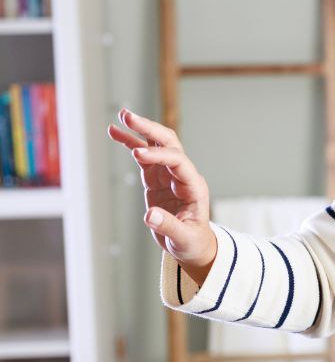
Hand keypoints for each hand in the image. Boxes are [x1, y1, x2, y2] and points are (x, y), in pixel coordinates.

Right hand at [106, 108, 216, 282]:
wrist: (193, 245)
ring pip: (156, 145)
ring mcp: (170, 174)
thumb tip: (150, 215)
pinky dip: (130, 143)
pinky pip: (143, 156)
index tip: (136, 153)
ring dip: (140, 130)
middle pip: (169, 144)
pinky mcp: (157, 178)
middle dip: (150, 129)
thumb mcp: (183, 238)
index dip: (158, 155)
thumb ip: (168, 226)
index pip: (178, 161)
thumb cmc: (192, 242)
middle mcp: (183, 175)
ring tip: (121, 116)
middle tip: (129, 117)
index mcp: (194, 187)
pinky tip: (115, 132)